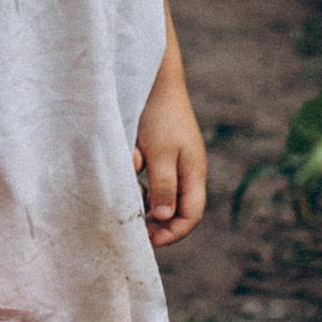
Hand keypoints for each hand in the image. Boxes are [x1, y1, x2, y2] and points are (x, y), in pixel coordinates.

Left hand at [136, 56, 206, 253]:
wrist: (153, 79)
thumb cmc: (159, 116)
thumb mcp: (161, 154)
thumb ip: (163, 187)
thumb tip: (165, 219)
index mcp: (194, 174)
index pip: (191, 216)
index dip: (173, 233)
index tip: (149, 241)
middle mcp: (186, 171)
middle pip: (175, 209)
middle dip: (156, 222)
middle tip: (133, 228)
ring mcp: (172, 161)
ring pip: (159, 194)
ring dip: (143, 200)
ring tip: (127, 198)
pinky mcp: (157, 152)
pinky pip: (147, 177)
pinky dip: (136, 180)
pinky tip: (127, 169)